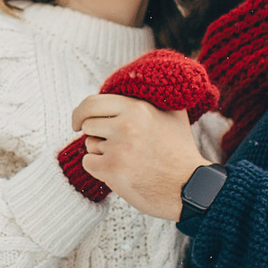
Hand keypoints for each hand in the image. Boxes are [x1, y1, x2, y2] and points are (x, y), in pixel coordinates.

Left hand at [73, 94, 206, 219]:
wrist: (190, 187)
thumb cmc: (180, 152)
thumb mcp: (174, 115)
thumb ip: (153, 98)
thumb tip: (139, 80)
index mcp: (138, 107)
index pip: (93, 102)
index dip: (81, 112)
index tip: (78, 121)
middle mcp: (126, 125)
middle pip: (88, 124)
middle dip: (96, 135)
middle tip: (111, 145)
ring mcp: (118, 148)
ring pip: (89, 144)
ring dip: (101, 153)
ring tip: (127, 160)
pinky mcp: (112, 169)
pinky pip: (88, 163)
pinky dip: (99, 169)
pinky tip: (121, 172)